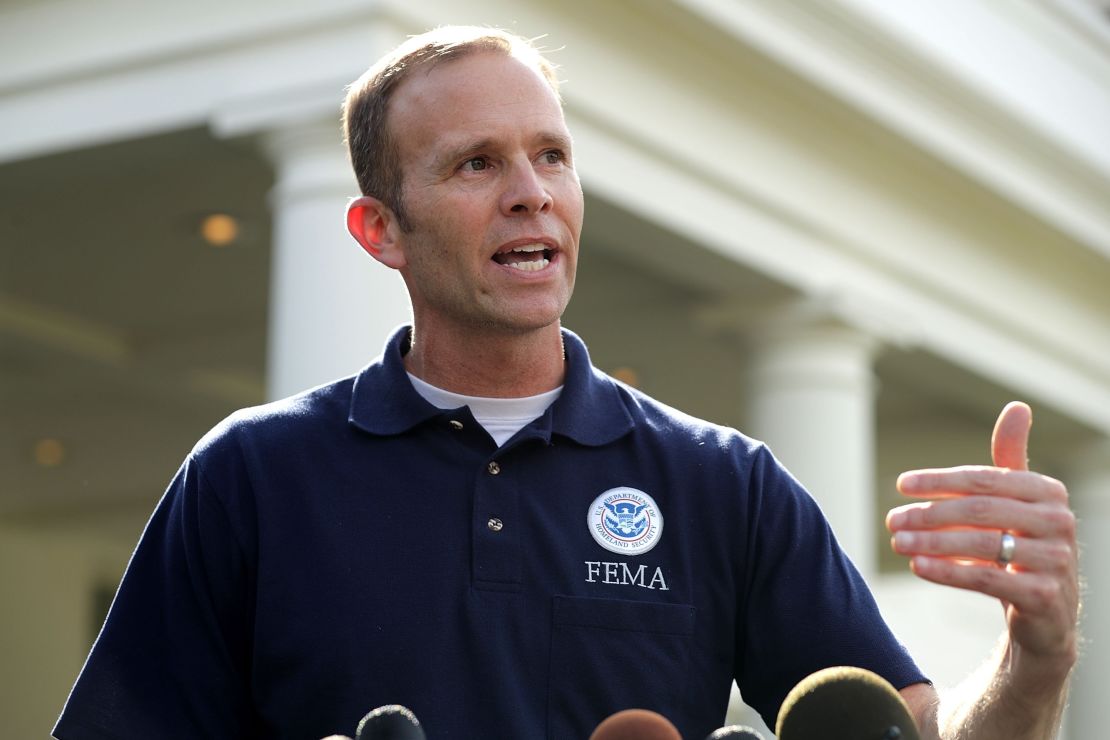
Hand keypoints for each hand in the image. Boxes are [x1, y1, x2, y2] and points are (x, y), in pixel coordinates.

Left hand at [886, 402, 1078, 691]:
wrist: (1047, 614)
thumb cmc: (1024, 547)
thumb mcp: (1017, 502)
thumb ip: (1011, 460)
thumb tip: (1018, 407)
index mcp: (1048, 492)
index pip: (984, 479)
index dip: (940, 480)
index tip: (901, 484)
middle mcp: (1059, 522)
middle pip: (980, 510)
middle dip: (930, 513)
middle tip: (892, 520)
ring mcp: (1057, 560)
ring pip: (982, 544)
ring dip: (931, 542)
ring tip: (897, 542)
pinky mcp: (1045, 596)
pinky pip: (987, 579)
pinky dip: (947, 572)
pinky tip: (917, 566)